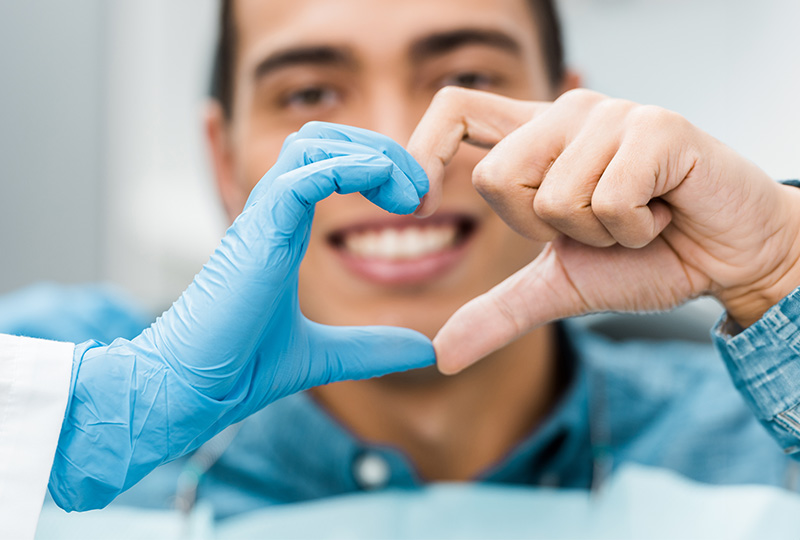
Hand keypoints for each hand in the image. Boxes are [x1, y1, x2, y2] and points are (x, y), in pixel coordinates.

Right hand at [49, 122, 434, 509]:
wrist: (191, 388)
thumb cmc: (241, 367)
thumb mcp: (328, 355)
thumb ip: (373, 347)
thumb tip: (425, 351)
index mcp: (285, 228)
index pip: (329, 162)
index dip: (377, 167)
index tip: (416, 204)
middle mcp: (272, 213)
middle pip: (325, 138)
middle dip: (380, 149)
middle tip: (420, 193)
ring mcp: (263, 218)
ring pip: (313, 143)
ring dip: (370, 154)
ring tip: (408, 195)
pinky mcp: (259, 232)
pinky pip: (304, 175)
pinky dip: (348, 168)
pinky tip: (383, 186)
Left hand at [408, 87, 799, 373]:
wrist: (728, 257)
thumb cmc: (645, 257)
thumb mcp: (559, 285)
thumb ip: (498, 310)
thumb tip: (440, 355)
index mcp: (534, 139)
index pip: (454, 111)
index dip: (424, 150)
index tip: (420, 205)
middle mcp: (565, 114)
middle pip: (495, 179)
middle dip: (540, 231)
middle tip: (593, 227)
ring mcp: (611, 115)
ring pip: (554, 198)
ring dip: (598, 235)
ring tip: (636, 219)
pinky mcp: (657, 127)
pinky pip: (608, 201)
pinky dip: (633, 231)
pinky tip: (662, 213)